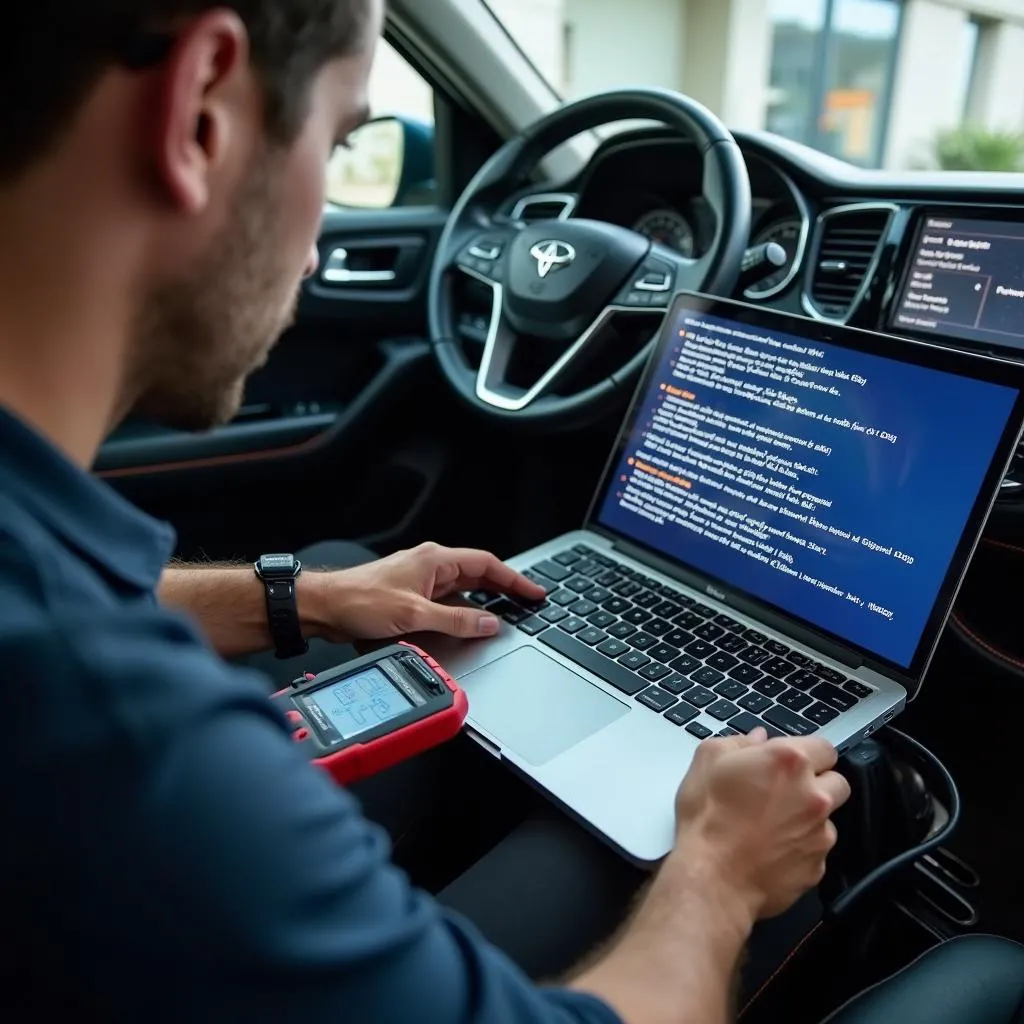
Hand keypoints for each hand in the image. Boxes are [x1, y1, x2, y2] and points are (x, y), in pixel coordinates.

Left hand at [306, 542, 545, 642]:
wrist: (325, 607)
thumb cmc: (360, 601)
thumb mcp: (414, 614)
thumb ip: (455, 620)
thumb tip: (487, 624)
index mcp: (435, 560)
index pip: (487, 564)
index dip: (514, 579)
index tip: (533, 592)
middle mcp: (429, 566)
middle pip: (478, 574)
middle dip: (505, 587)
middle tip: (528, 603)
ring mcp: (420, 580)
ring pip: (463, 587)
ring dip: (485, 598)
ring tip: (507, 611)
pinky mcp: (410, 596)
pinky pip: (447, 599)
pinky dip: (465, 608)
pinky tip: (470, 621)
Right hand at [672, 729, 849, 919]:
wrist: (712, 878)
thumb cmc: (707, 819)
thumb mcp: (707, 761)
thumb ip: (738, 742)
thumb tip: (757, 739)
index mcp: (789, 761)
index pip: (824, 747)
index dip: (806, 753)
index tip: (789, 763)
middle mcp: (813, 795)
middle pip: (838, 782)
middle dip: (818, 784)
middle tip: (786, 791)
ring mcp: (819, 834)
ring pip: (828, 819)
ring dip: (809, 818)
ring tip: (773, 824)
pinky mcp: (817, 867)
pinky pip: (816, 851)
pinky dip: (800, 849)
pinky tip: (771, 850)